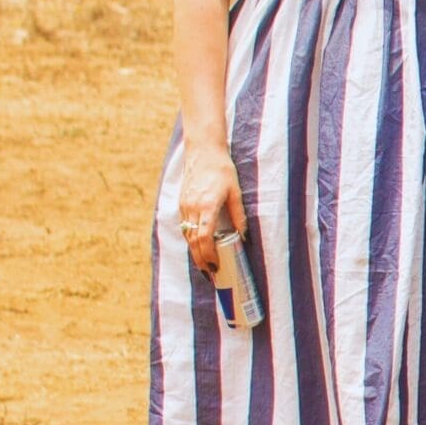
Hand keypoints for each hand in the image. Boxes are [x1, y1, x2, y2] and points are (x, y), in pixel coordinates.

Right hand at [175, 141, 244, 274]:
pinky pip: (185, 227)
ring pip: (187, 235)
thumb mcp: (235, 191)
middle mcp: (192, 208)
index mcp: (207, 205)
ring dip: (194, 252)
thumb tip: (244, 236)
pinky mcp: (181, 203)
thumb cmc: (222, 170)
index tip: (216, 265)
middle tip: (210, 272)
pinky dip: (191, 239)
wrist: (203, 152)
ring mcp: (184, 206)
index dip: (209, 254)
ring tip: (205, 265)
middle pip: (193, 241)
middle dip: (200, 260)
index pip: (205, 237)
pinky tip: (198, 247)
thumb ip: (238, 214)